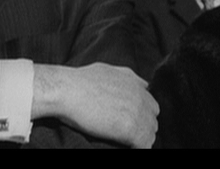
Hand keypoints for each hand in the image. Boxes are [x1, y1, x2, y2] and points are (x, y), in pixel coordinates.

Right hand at [33, 62, 158, 147]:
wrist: (67, 90)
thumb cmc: (78, 82)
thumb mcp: (106, 71)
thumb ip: (122, 79)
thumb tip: (126, 84)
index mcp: (134, 82)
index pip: (149, 103)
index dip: (140, 115)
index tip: (129, 122)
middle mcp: (140, 95)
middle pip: (152, 118)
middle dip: (142, 127)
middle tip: (127, 136)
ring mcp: (138, 111)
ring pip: (150, 133)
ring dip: (140, 139)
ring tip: (126, 143)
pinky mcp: (132, 128)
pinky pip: (144, 145)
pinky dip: (137, 148)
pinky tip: (126, 148)